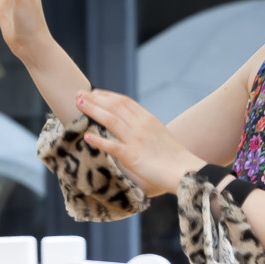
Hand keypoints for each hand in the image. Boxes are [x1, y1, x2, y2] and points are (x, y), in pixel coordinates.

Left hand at [78, 89, 200, 191]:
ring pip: (110, 120)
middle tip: (78, 93)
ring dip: (92, 110)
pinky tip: (86, 136)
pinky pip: (112, 146)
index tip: (94, 92)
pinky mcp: (133, 156)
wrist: (186, 171)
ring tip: (78, 104)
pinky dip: (98, 140)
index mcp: (148, 120)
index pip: (124, 102)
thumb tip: (133, 131)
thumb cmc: (174, 158)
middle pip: (115, 106)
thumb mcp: (159, 137)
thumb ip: (146, 131)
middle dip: (95, 99)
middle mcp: (141, 126)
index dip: (107, 96)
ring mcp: (136, 140)